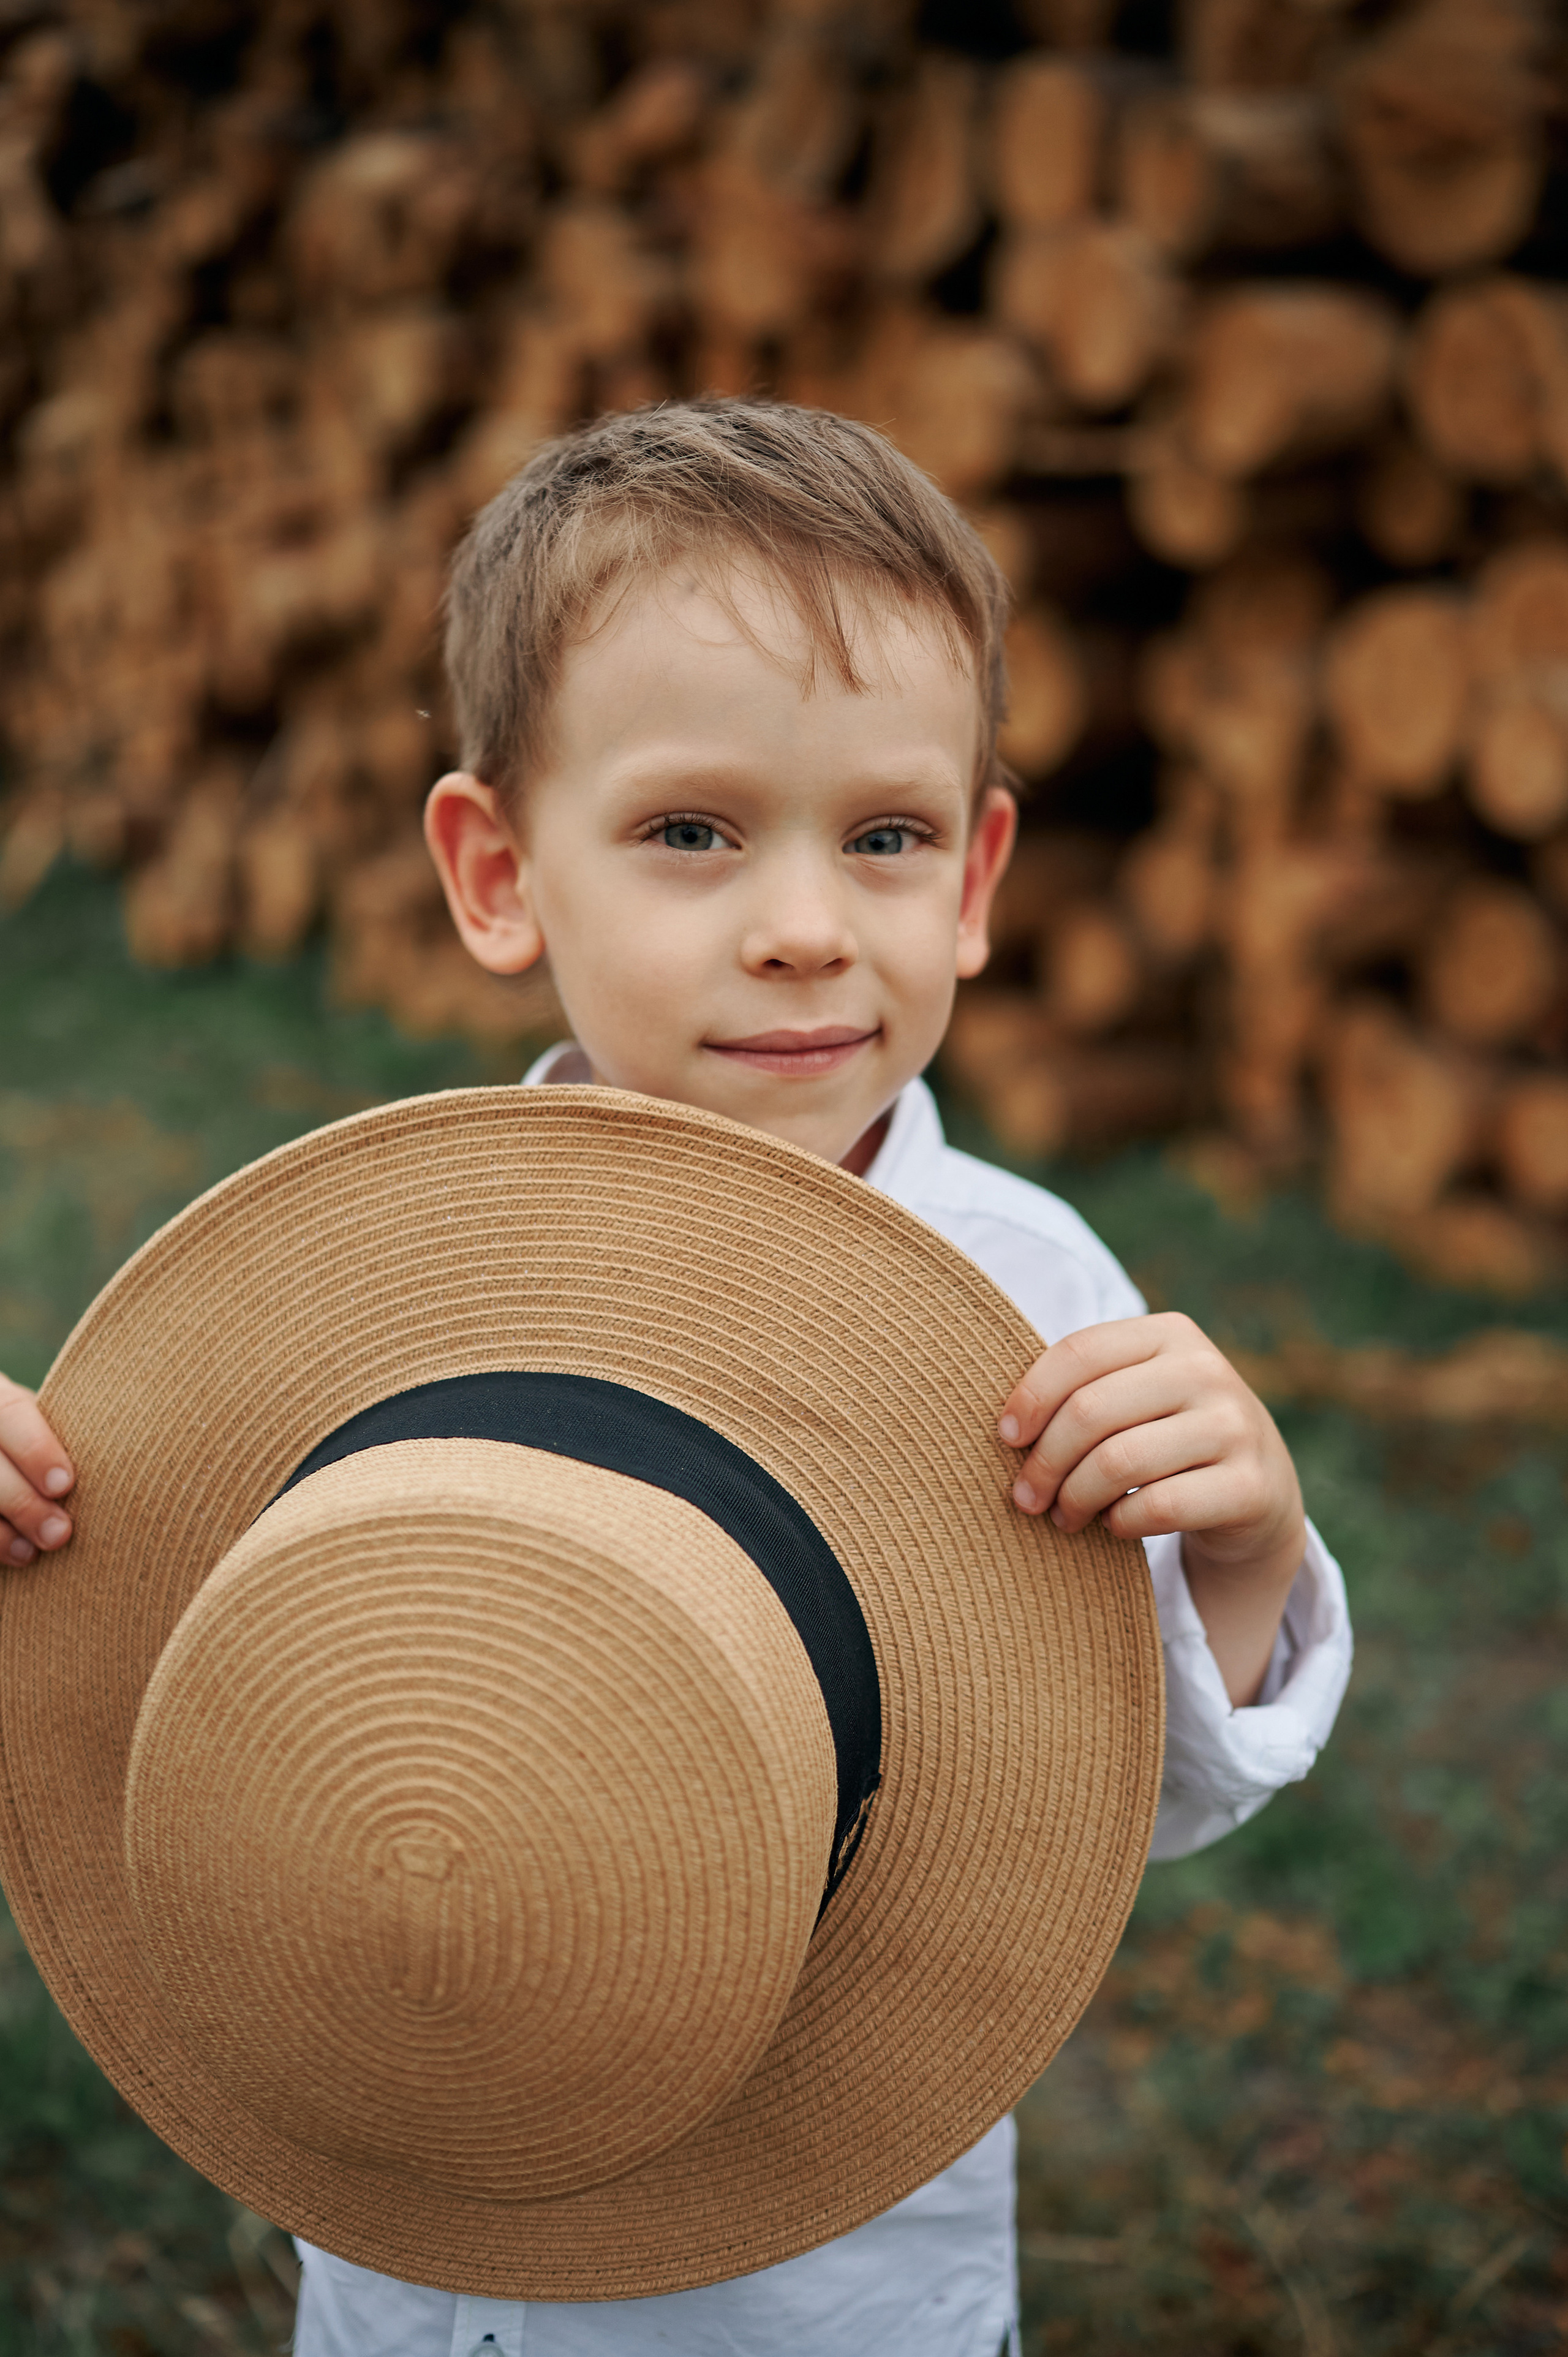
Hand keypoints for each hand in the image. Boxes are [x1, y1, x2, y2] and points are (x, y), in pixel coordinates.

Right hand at [0, 1374, 75, 1566]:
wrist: (5, 1451)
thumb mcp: (41, 1421)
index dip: (35, 1449)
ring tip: (34, 1552)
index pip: (9, 1413)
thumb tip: (117, 1464)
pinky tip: (14, 1555)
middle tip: (61, 1533)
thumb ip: (59, 1434)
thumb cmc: (33, 1435)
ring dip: (0, 1530)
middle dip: (22, 1502)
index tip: (66, 1484)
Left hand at [997, 1313, 1305, 1704]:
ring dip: (1075, 1498)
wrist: (1261, 1492)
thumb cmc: (1169, 1436)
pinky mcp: (1250, 1485)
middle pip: (1090, 1411)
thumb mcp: (1137, 1395)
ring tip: (1064, 1515)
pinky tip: (1114, 1525)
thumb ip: (1086, 1388)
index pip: (1080, 1352)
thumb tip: (1008, 1425)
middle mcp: (1207, 1370)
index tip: (1007, 1437)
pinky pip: (1158, 1507)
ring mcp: (1235, 1426)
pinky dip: (1120, 1523)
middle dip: (1045, 1461)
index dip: (1031, 1396)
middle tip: (1027, 1497)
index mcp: (1170, 1334)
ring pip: (1119, 1462)